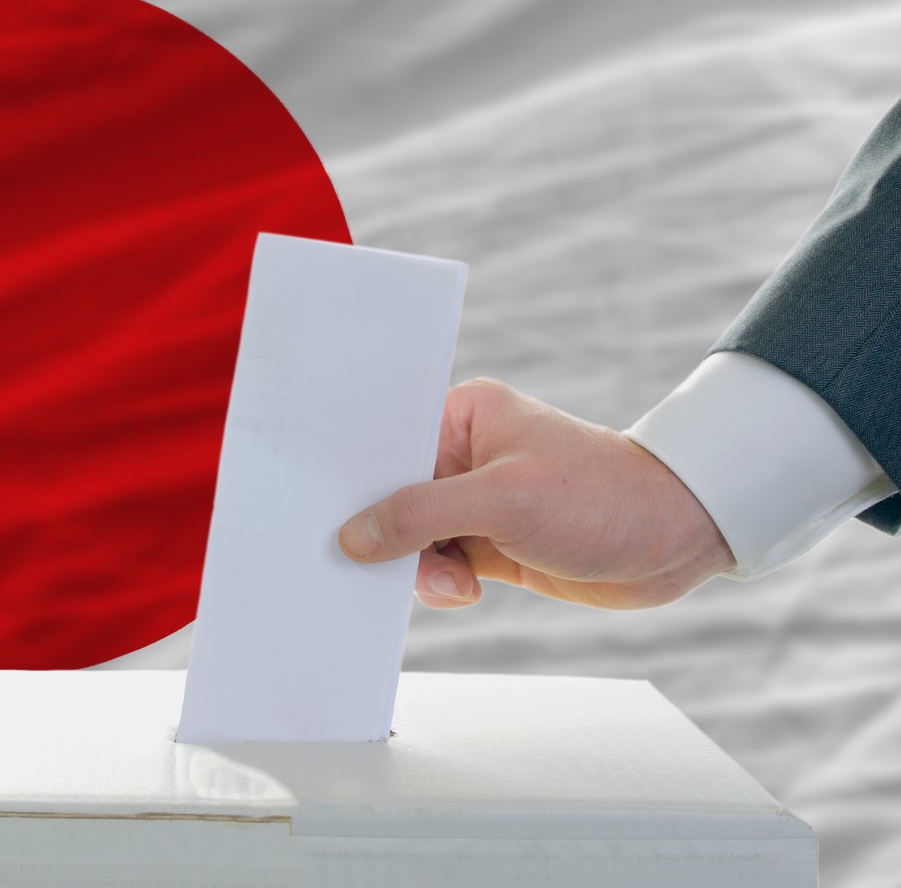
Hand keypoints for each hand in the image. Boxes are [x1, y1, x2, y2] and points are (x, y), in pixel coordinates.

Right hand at [337, 378, 735, 609]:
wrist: (678, 537)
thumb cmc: (604, 496)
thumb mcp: (502, 500)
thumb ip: (420, 516)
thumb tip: (355, 536)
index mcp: (461, 416)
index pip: (385, 445)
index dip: (353, 481)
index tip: (328, 516)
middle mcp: (463, 456)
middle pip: (391, 497)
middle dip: (387, 535)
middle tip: (388, 563)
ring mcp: (477, 502)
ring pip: (412, 540)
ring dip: (420, 568)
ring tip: (454, 581)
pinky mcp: (492, 544)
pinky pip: (439, 566)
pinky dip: (441, 584)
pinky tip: (465, 590)